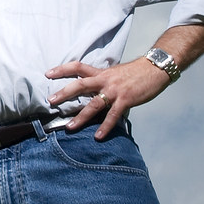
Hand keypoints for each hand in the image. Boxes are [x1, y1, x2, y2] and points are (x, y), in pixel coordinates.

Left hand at [46, 58, 170, 138]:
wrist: (156, 68)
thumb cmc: (136, 72)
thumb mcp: (115, 72)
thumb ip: (103, 81)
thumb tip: (94, 90)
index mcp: (101, 72)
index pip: (77, 67)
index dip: (62, 69)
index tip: (47, 74)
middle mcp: (105, 80)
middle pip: (80, 85)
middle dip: (64, 93)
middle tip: (50, 101)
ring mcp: (115, 91)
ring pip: (93, 104)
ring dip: (81, 117)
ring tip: (70, 127)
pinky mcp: (126, 100)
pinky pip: (112, 115)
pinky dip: (105, 127)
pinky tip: (98, 136)